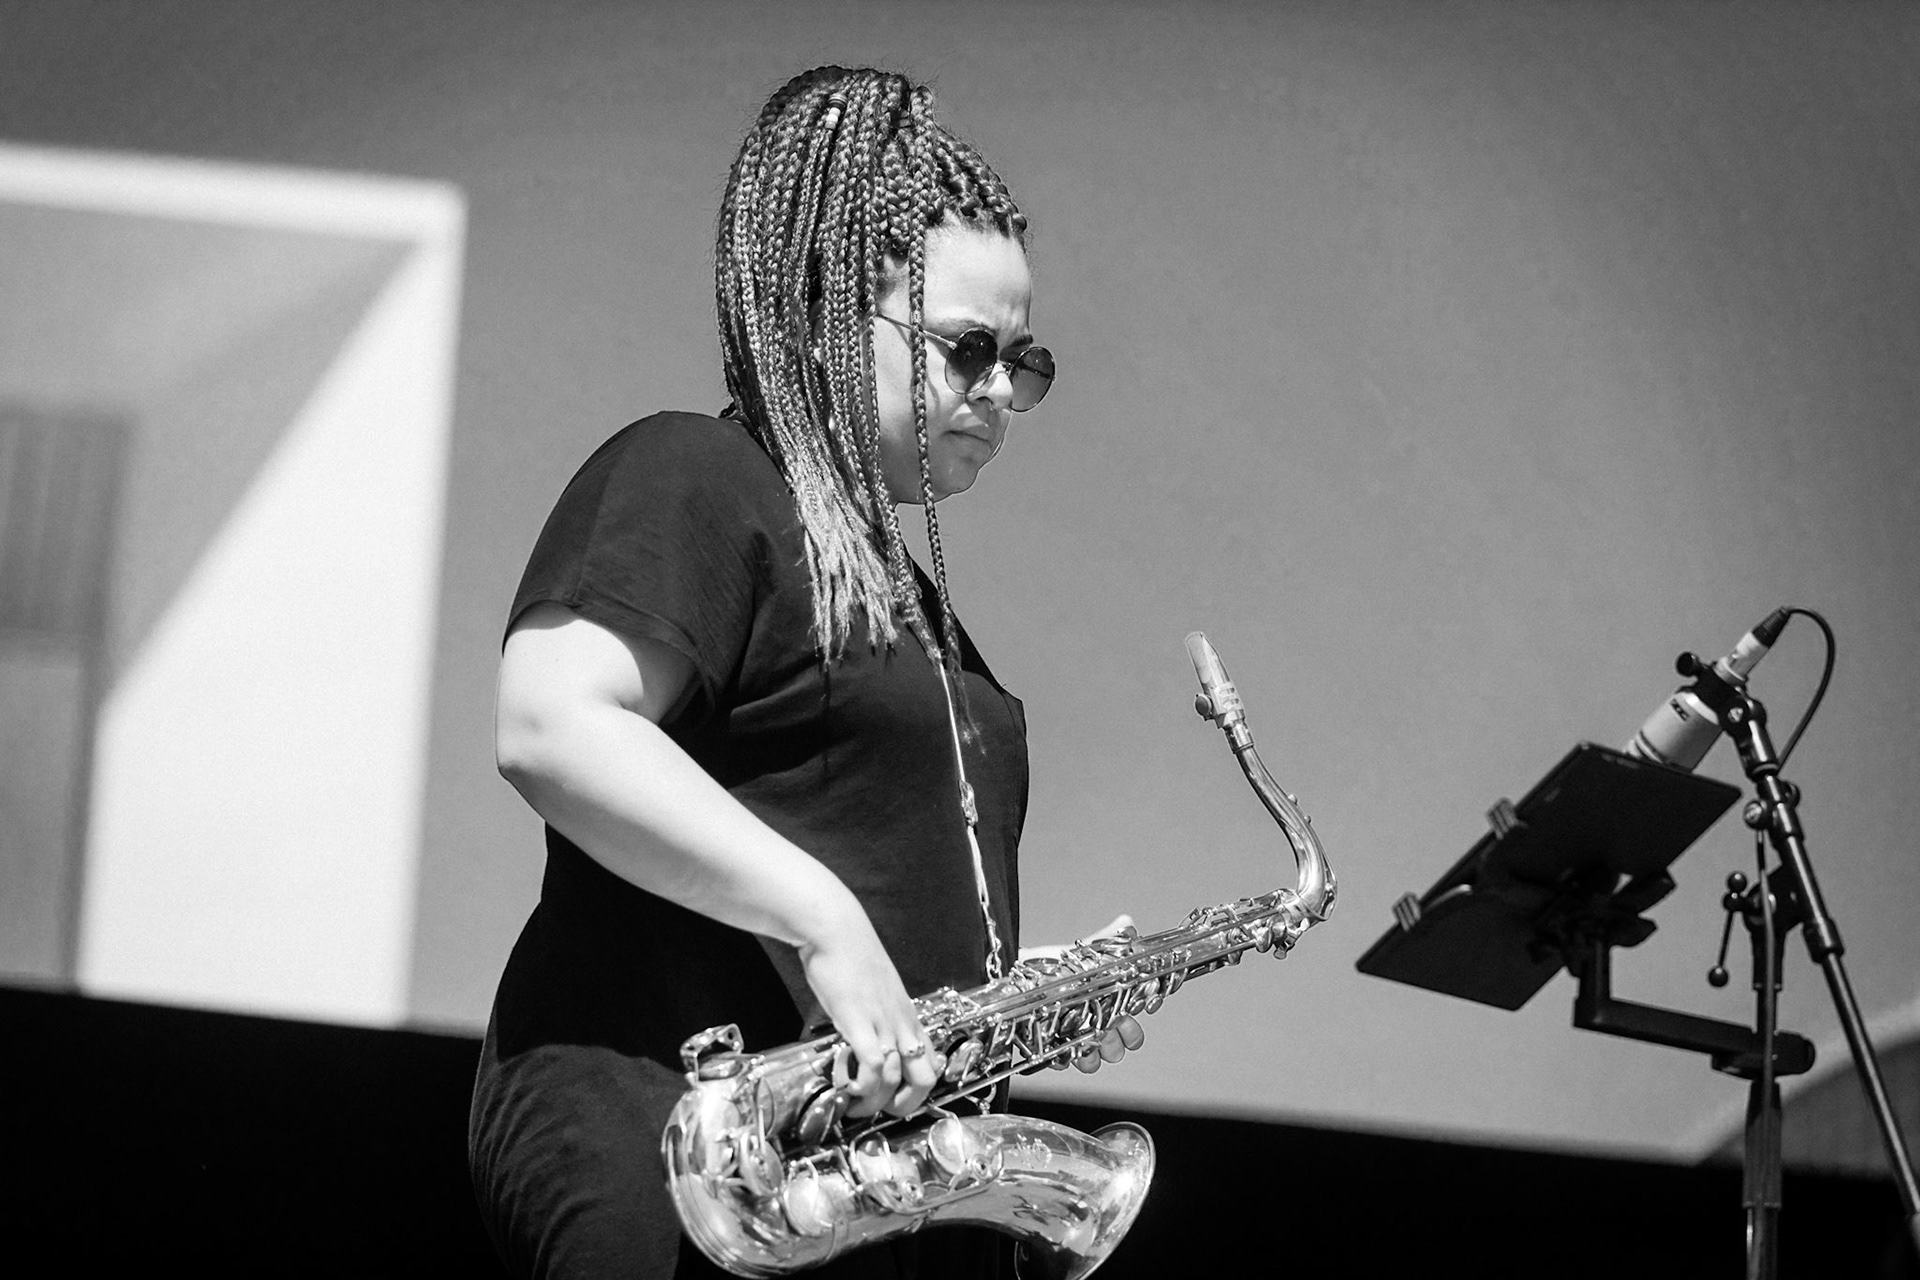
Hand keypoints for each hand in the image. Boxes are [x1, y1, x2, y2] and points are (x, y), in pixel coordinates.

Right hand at [798, 916, 942, 1118]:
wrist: (836, 930)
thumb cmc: (851, 955)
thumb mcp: (875, 991)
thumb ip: (877, 1015)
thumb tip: (868, 1038)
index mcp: (907, 1016)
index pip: (932, 1063)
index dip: (919, 1090)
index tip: (897, 1099)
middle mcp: (902, 1023)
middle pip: (925, 1078)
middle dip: (906, 1104)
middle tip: (881, 1109)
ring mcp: (883, 1023)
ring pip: (898, 1078)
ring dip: (875, 1101)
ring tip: (853, 1103)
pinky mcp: (860, 1020)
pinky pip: (875, 1064)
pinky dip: (862, 1084)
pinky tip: (846, 1085)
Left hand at [1020, 914, 1147, 1073]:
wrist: (1017, 972)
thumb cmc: (1049, 963)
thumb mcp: (1079, 951)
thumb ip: (1105, 940)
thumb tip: (1128, 923)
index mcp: (1104, 1000)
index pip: (1130, 1018)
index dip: (1135, 1021)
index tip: (1136, 1013)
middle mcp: (1091, 1021)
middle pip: (1116, 1043)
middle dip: (1117, 1041)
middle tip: (1111, 1030)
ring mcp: (1073, 1035)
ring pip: (1093, 1056)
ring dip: (1094, 1054)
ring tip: (1087, 1044)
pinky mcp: (1050, 1046)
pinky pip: (1063, 1060)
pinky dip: (1065, 1057)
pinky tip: (1063, 1048)